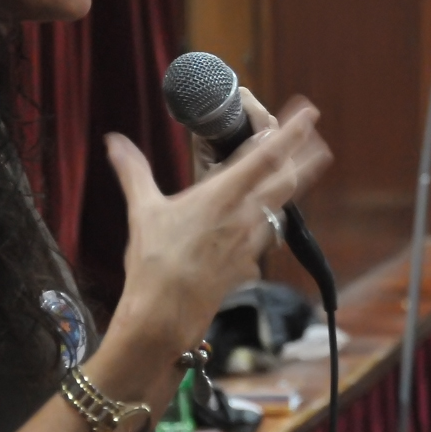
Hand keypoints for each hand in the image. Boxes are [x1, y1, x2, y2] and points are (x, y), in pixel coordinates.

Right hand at [106, 101, 326, 348]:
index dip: (290, 133)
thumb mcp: (142, 212)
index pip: (266, 157)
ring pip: (280, 208)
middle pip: (288, 181)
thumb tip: (114, 141)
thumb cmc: (154, 264)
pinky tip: (260, 221)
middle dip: (305, 158)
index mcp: (222, 196)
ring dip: (288, 188)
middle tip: (316, 140)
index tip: (309, 113)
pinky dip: (267, 221)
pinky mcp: (248, 266)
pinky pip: (265, 237)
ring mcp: (251, 243)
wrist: (165, 318)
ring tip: (294, 172)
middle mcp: (245, 217)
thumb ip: (133, 171)